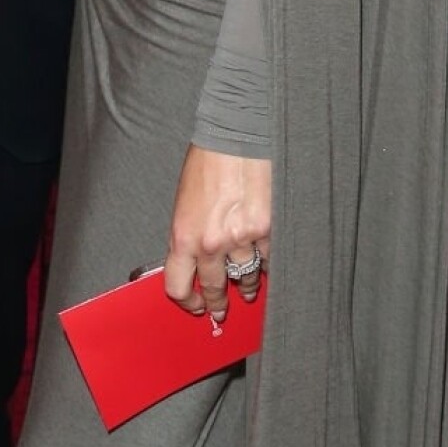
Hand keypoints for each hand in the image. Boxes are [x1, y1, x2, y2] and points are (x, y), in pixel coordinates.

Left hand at [164, 146, 270, 329]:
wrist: (236, 136)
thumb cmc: (207, 163)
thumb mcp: (184, 203)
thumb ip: (189, 235)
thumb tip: (196, 263)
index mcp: (183, 237)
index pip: (178, 287)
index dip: (188, 303)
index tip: (196, 307)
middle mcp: (211, 244)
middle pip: (215, 288)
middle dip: (219, 303)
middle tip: (222, 310)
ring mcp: (242, 239)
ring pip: (246, 276)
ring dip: (247, 285)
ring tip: (249, 289)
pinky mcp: (269, 230)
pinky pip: (268, 259)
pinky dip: (267, 264)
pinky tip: (267, 265)